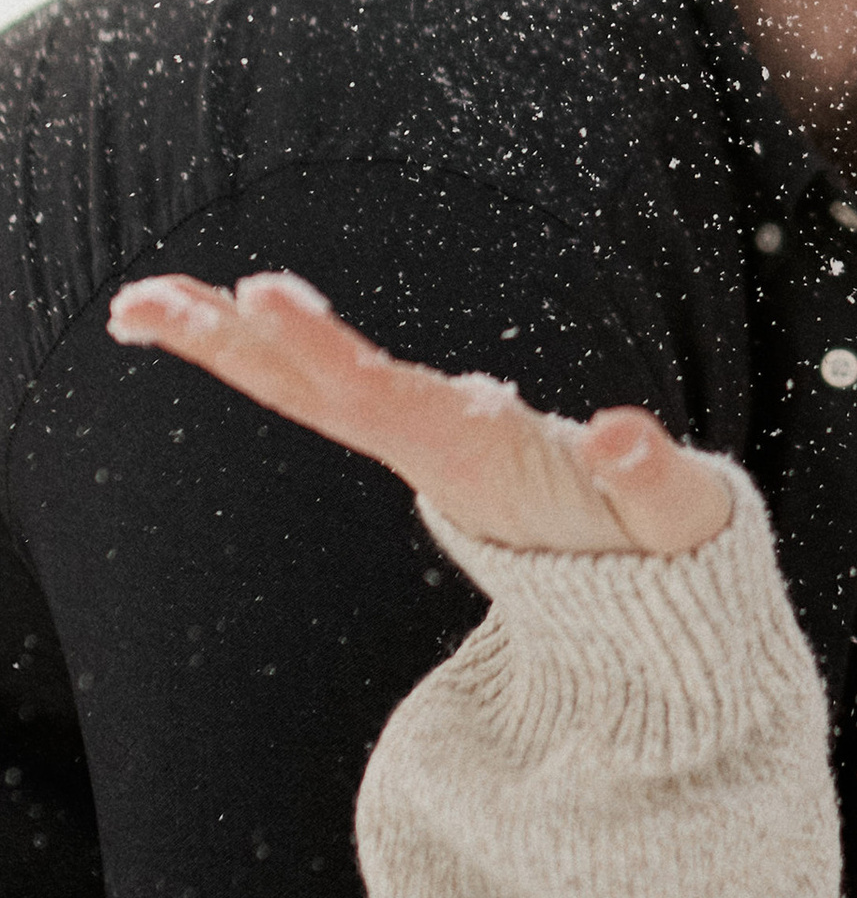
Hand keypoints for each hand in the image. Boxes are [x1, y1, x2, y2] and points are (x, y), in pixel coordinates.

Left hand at [107, 272, 732, 559]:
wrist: (635, 606)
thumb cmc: (656, 551)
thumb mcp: (680, 521)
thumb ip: (658, 480)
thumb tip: (625, 433)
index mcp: (477, 455)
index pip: (383, 395)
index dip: (321, 346)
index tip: (259, 291)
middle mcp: (431, 446)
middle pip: (311, 392)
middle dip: (226, 344)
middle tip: (136, 302)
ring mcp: (422, 441)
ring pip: (307, 390)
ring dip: (226, 344)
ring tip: (141, 303)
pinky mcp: (429, 433)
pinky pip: (336, 385)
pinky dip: (279, 349)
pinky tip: (228, 306)